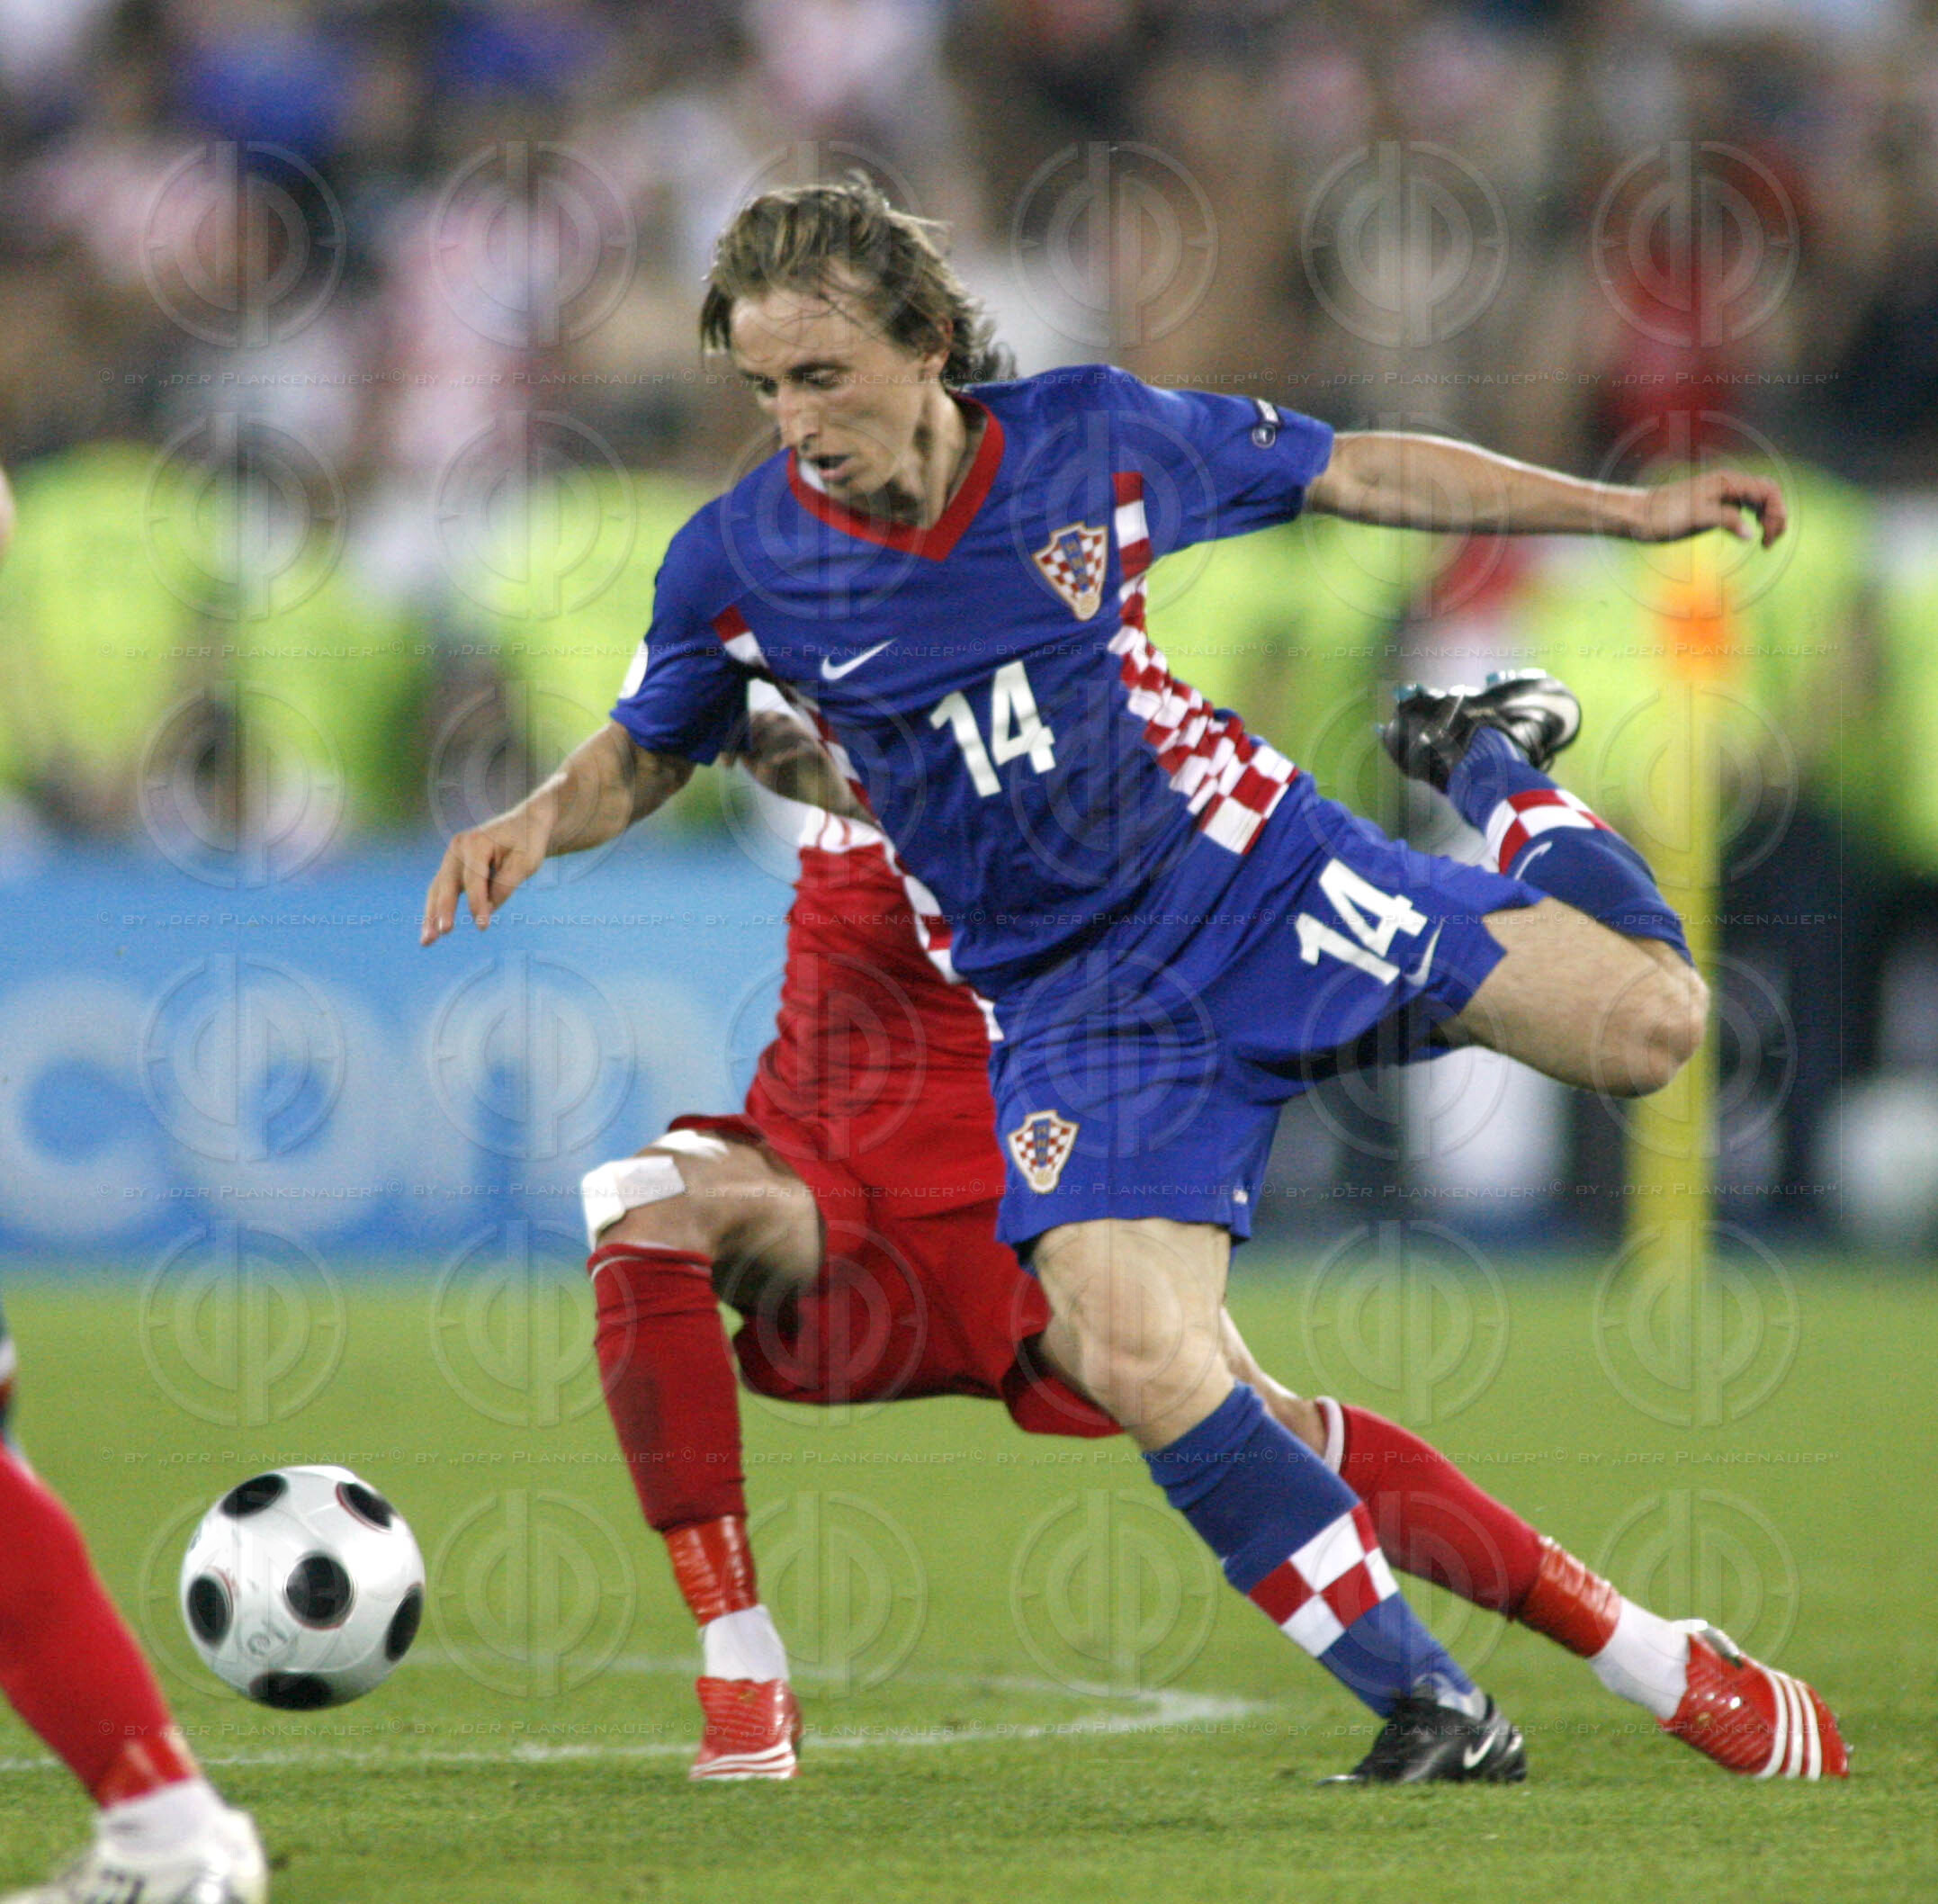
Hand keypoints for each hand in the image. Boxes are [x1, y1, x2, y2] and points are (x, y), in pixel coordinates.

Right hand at [421, 805, 553, 944]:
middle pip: (447, 884)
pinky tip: (431, 930)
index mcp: (477, 843)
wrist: (524, 823)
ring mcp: (452, 856)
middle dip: (443, 910)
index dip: (478, 903)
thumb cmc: (528, 842)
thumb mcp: (527, 862)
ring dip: (431, 915)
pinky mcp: (453, 866)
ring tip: (426, 941)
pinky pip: (441, 890)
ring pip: (438, 889)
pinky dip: (436, 909)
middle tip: (442, 933)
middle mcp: (458, 847)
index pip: (474, 879)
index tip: (483, 926)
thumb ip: (506, 885)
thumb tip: (487, 909)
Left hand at [1634, 468, 1785, 547]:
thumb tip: (1751, 533)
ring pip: (1757, 501)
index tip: (1768, 538)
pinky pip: (1742, 509)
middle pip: (1768, 493)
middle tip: (1769, 543)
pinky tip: (1747, 535)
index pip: (1768, 491)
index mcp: (1728, 482)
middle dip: (1776, 516)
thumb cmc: (1662, 515)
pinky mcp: (1712, 506)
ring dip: (1766, 519)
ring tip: (1764, 542)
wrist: (1636, 515)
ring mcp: (1721, 494)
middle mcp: (1728, 484)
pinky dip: (1751, 520)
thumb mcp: (1695, 517)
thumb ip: (1725, 520)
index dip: (1776, 513)